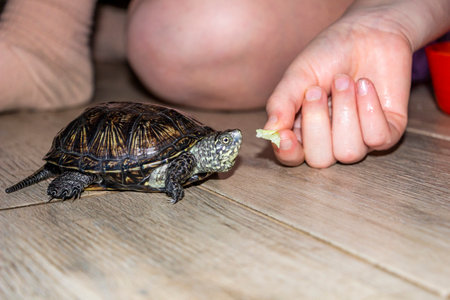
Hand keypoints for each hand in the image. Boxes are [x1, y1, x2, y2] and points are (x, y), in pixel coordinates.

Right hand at [264, 9, 411, 167]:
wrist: (368, 32)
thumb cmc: (328, 55)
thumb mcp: (297, 76)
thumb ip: (281, 104)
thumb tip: (269, 132)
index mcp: (302, 130)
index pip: (292, 157)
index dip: (288, 153)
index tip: (286, 137)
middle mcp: (330, 141)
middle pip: (319, 160)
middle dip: (317, 124)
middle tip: (316, 91)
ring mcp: (360, 140)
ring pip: (348, 152)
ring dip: (345, 111)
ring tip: (345, 81)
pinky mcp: (387, 133)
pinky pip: (376, 138)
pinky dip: (369, 109)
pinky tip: (365, 86)